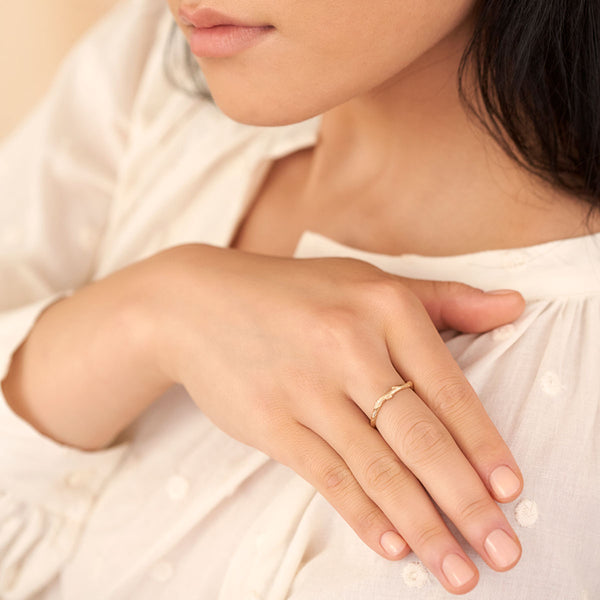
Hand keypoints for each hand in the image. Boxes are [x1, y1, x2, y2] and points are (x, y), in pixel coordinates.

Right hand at [148, 243, 523, 594]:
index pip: (448, 388)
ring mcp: (306, 387)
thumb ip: (443, 299)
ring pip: (377, 467)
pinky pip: (327, 475)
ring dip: (422, 524)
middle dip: (465, 500)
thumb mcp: (367, 280)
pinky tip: (393, 544)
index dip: (482, 445)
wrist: (199, 304)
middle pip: (419, 437)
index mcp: (383, 307)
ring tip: (456, 568)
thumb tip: (513, 307)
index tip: (508, 489)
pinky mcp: (271, 421)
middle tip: (501, 548)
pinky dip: (363, 514)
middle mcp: (349, 346)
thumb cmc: (294, 294)